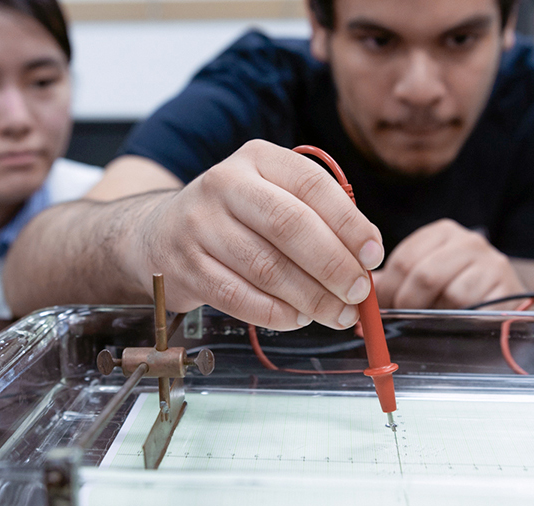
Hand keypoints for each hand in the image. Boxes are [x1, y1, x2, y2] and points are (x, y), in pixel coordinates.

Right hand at [125, 140, 384, 329]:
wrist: (160, 232)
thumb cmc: (237, 218)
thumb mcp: (272, 195)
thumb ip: (318, 218)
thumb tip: (365, 261)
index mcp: (257, 158)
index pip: (312, 186)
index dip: (349, 223)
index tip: (373, 256)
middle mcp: (224, 184)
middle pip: (290, 226)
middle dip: (333, 266)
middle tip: (358, 294)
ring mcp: (199, 225)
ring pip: (267, 267)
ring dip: (310, 298)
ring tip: (336, 314)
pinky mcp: (185, 265)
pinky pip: (239, 297)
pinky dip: (276, 314)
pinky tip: (297, 318)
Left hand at [371, 218, 525, 308]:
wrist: (501, 296)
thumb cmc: (453, 287)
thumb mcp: (424, 275)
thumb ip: (393, 284)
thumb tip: (361, 307)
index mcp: (442, 232)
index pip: (404, 259)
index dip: (389, 290)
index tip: (383, 308)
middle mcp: (469, 241)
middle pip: (425, 275)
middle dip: (408, 304)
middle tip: (404, 319)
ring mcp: (492, 262)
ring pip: (451, 294)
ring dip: (436, 314)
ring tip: (434, 318)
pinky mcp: (507, 287)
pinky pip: (475, 309)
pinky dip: (460, 320)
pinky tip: (456, 321)